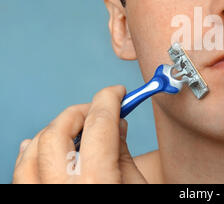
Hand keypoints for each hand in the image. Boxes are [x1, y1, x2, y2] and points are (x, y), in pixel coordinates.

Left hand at [13, 86, 146, 183]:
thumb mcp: (139, 186)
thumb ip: (124, 155)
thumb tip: (118, 125)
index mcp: (96, 182)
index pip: (99, 125)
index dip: (110, 100)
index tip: (118, 93)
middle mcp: (62, 188)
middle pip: (58, 131)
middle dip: (80, 112)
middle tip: (100, 110)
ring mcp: (43, 194)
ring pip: (33, 148)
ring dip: (55, 129)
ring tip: (77, 127)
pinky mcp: (35, 199)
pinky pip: (21, 171)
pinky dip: (31, 151)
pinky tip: (43, 144)